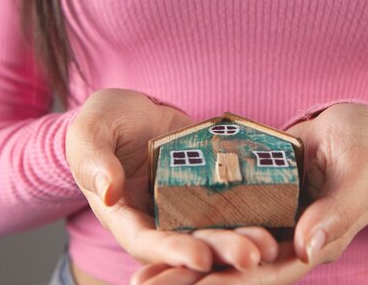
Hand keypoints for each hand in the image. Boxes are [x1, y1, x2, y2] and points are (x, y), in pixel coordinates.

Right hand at [66, 89, 277, 272]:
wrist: (133, 109)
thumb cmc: (104, 120)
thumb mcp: (90, 132)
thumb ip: (94, 160)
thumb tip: (107, 191)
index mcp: (123, 213)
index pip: (145, 242)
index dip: (172, 253)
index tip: (200, 258)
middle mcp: (157, 216)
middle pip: (188, 242)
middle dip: (220, 251)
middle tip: (253, 255)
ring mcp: (184, 203)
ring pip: (214, 228)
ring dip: (241, 238)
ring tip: (270, 243)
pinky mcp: (207, 186)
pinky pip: (229, 200)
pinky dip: (251, 209)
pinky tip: (276, 211)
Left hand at [130, 102, 367, 283]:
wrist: (351, 124)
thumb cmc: (364, 146)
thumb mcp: (358, 173)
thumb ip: (338, 210)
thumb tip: (307, 248)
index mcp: (316, 243)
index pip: (269, 272)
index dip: (231, 283)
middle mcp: (288, 240)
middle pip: (237, 270)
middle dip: (193, 280)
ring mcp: (270, 221)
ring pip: (224, 250)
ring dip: (186, 263)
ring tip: (143, 274)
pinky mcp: (256, 200)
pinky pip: (222, 219)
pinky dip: (195, 229)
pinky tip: (164, 231)